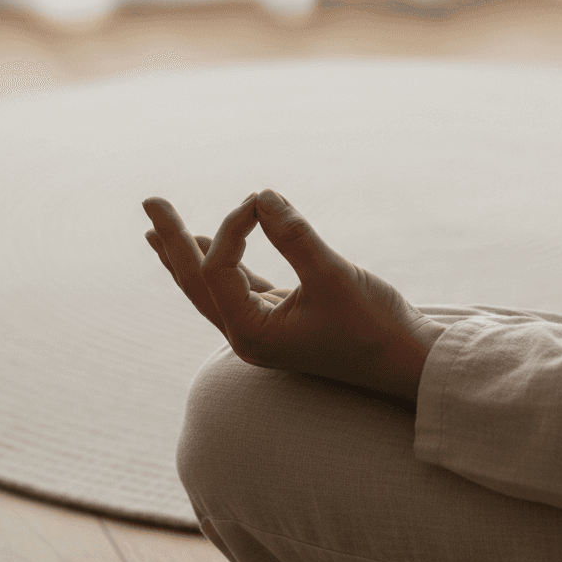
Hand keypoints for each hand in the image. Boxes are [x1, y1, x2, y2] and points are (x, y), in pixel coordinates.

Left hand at [142, 189, 445, 403]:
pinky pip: (243, 287)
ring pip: (215, 287)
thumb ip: (293, 236)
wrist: (411, 366)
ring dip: (190, 254)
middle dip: (173, 243)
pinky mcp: (284, 319)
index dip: (232, 228)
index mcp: (252, 336)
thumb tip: (260, 195)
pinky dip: (228, 262)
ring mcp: (265, 329)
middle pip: (197, 284)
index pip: (219, 271)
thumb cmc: (375, 329)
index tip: (259, 202)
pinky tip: (212, 244)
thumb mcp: (333, 277)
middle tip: (150, 202)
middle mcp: (249, 336)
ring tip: (159, 227)